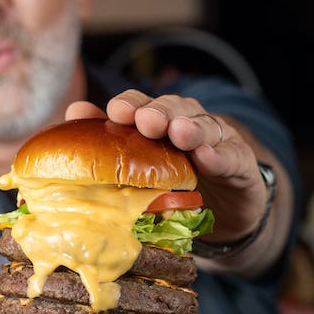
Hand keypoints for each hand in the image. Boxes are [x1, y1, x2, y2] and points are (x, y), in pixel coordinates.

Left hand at [66, 91, 267, 242]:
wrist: (224, 210)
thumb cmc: (173, 183)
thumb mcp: (141, 165)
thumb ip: (109, 139)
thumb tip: (74, 111)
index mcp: (157, 121)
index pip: (142, 104)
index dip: (131, 104)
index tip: (115, 111)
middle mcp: (186, 122)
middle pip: (174, 109)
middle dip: (159, 112)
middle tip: (147, 121)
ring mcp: (216, 140)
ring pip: (205, 127)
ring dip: (191, 128)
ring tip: (179, 133)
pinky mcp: (240, 164)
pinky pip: (231, 157)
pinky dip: (219, 156)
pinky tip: (207, 158)